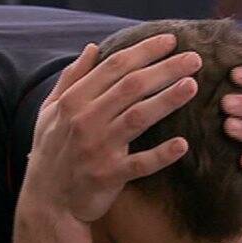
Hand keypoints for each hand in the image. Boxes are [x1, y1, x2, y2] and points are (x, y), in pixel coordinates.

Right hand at [21, 34, 199, 222]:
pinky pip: (139, 164)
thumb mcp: (49, 111)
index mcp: (74, 101)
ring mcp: (98, 149)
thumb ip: (71, 78)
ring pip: (138, 118)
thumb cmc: (51, 151)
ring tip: (192, 85)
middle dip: (165, 69)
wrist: (46, 202)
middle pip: (131, 86)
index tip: (170, 40)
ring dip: (167, 100)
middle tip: (194, 59)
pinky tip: (182, 145)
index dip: (144, 51)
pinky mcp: (109, 176)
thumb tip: (91, 47)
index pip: (114, 67)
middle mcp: (86, 120)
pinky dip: (160, 155)